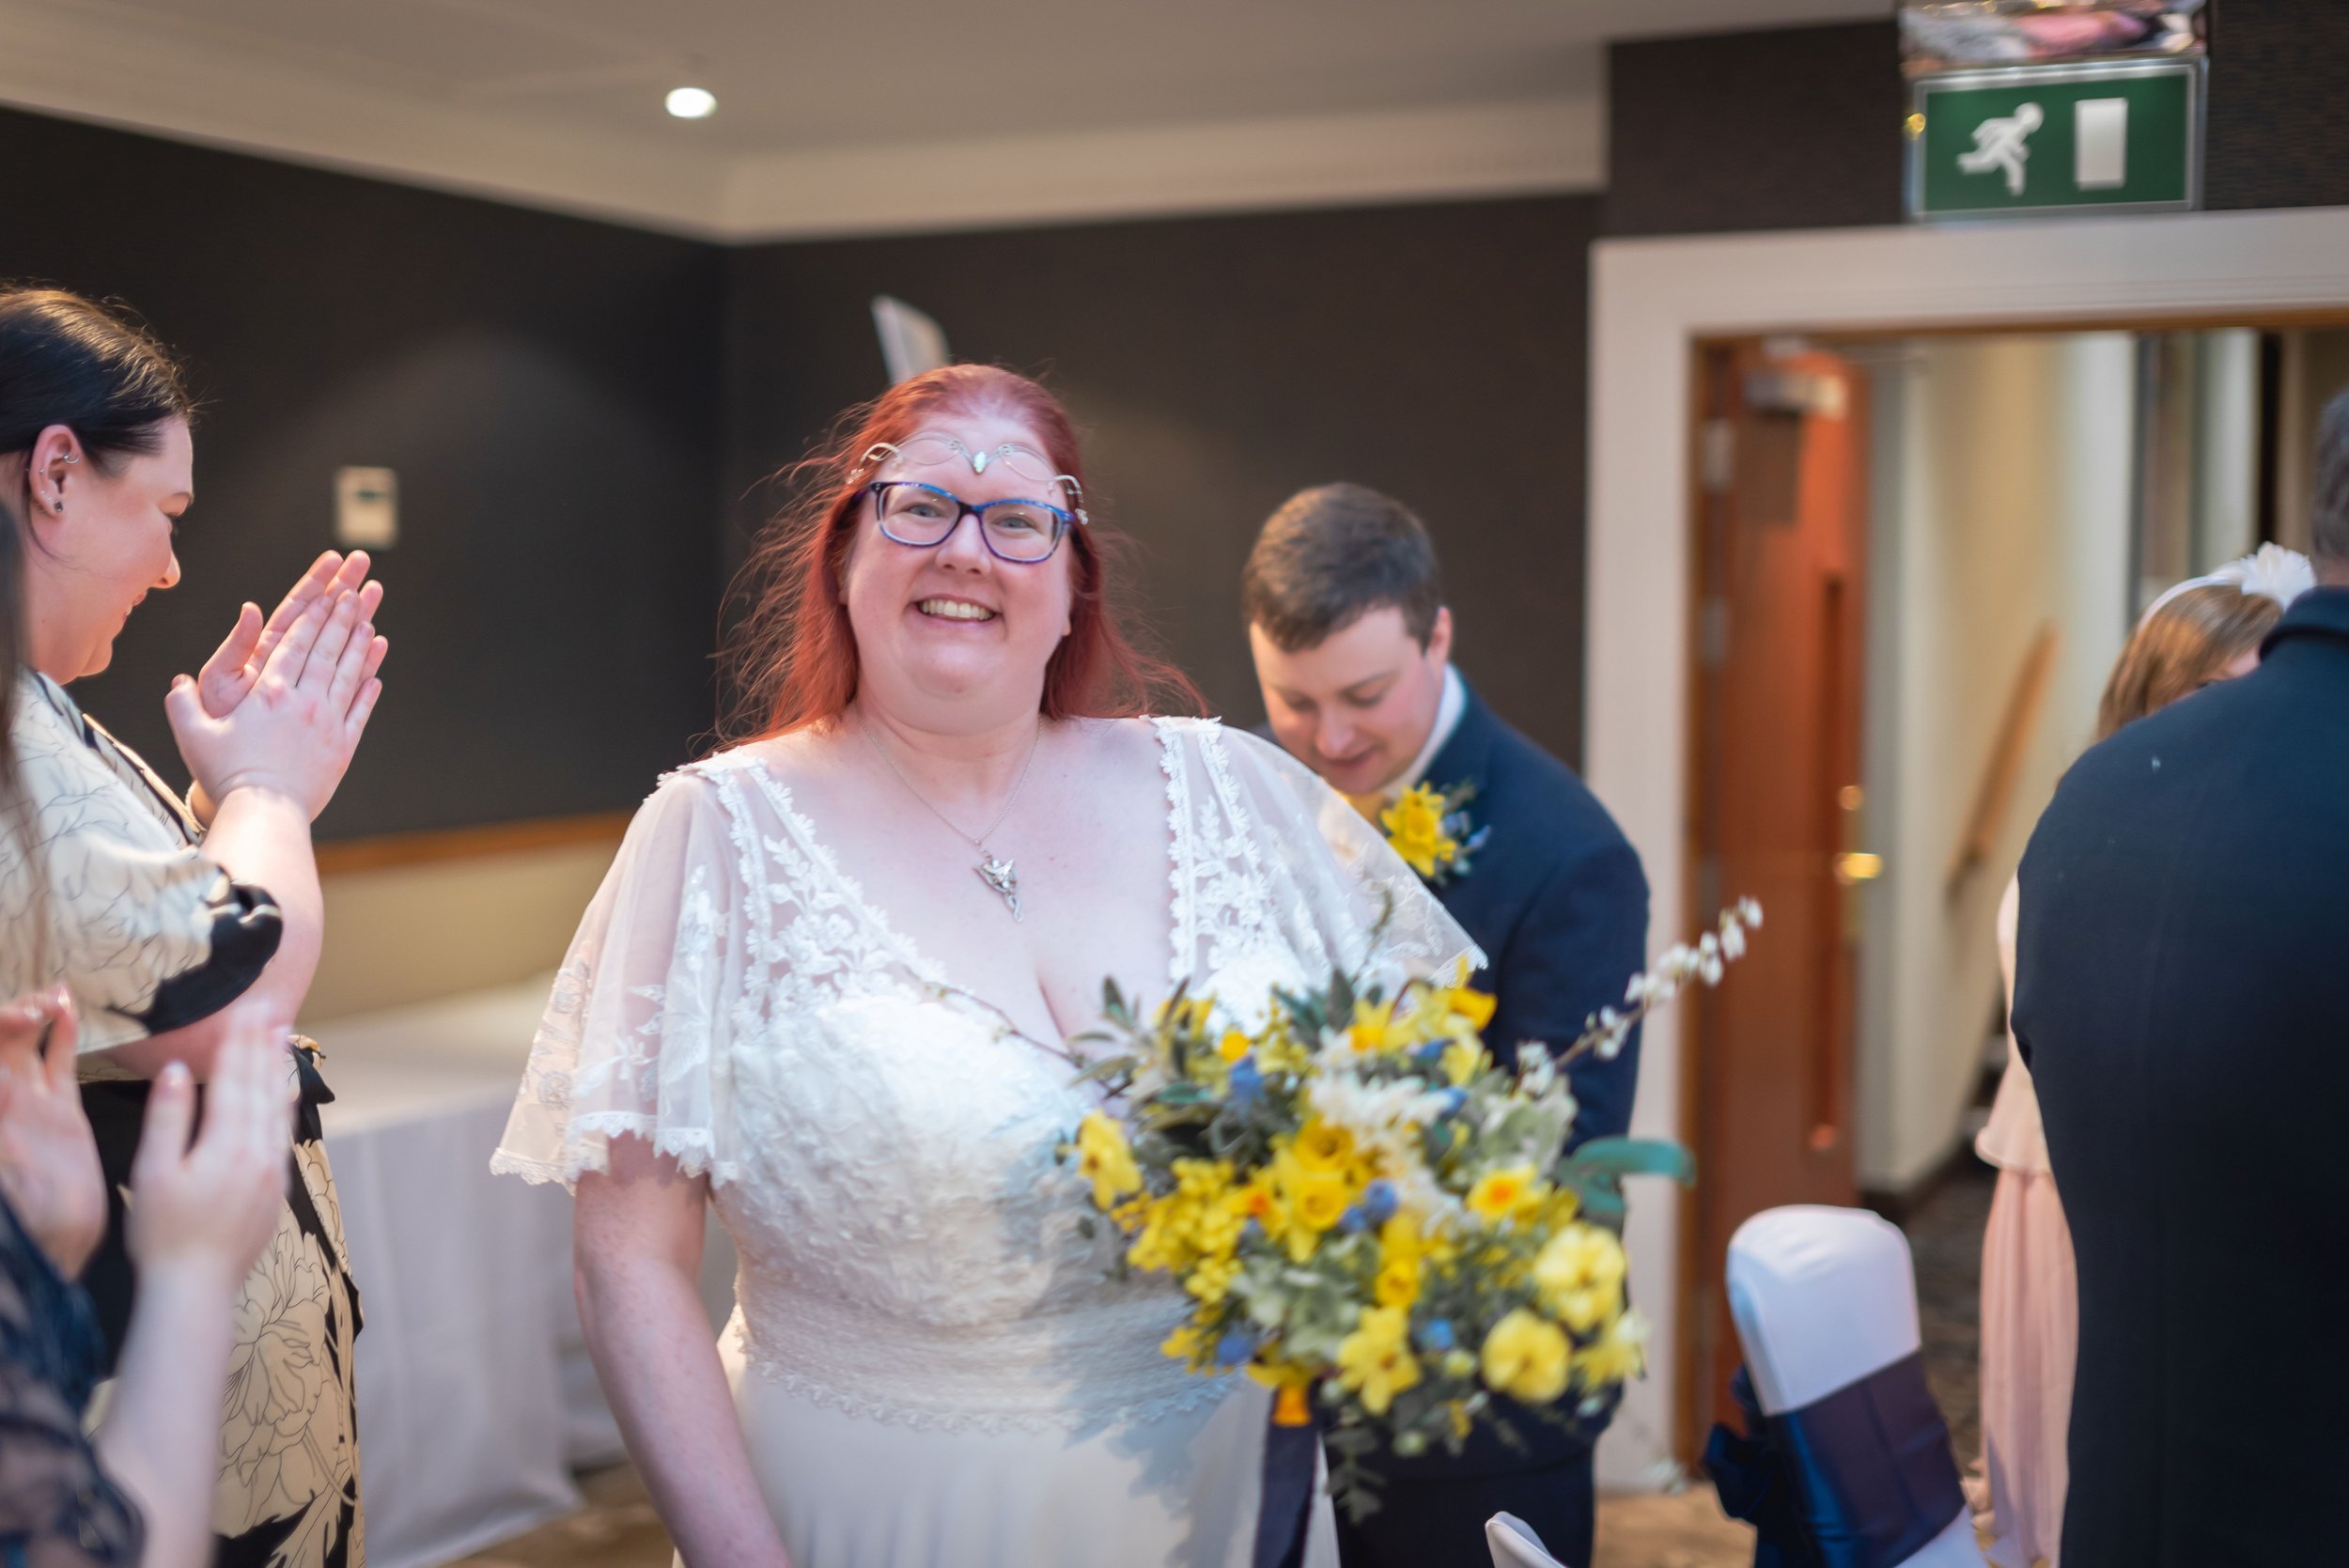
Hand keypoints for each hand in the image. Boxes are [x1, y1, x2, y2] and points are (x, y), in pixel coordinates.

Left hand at [0, 989, 107, 1279]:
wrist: (51, 1247)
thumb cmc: (21, 1218)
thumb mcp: (7, 1173)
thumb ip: (6, 1133)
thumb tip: (2, 1085)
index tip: (20, 1020)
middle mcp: (3, 1100)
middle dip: (12, 1015)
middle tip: (37, 1010)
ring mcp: (30, 1104)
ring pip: (27, 1045)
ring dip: (35, 1015)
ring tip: (53, 997)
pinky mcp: (62, 1112)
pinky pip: (58, 1063)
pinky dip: (64, 1034)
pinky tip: (68, 1010)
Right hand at [126, 1001, 292, 1291]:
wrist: (196, 1288)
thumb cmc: (164, 1232)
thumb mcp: (153, 1172)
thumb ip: (169, 1118)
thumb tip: (179, 1071)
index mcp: (227, 1144)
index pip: (235, 1080)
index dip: (239, 1042)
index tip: (245, 1009)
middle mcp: (259, 1152)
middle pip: (262, 1088)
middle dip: (263, 1046)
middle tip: (270, 1007)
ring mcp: (272, 1171)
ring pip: (279, 1109)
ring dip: (278, 1071)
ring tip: (283, 1037)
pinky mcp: (275, 1189)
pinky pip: (284, 1135)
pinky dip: (286, 1108)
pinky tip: (287, 1095)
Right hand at [166, 585, 386, 821]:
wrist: (264, 812)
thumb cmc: (224, 774)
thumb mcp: (192, 735)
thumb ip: (183, 704)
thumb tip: (179, 681)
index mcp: (270, 693)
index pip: (295, 643)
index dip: (313, 615)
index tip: (328, 593)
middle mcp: (304, 702)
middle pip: (326, 651)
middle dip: (341, 619)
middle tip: (357, 592)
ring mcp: (328, 724)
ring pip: (347, 676)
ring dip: (359, 647)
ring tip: (370, 623)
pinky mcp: (342, 748)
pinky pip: (360, 711)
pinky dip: (369, 690)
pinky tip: (377, 675)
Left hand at [196, 551, 379, 719]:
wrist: (234, 774)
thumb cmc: (220, 728)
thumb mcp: (220, 681)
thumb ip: (236, 647)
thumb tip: (251, 608)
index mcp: (265, 653)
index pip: (294, 609)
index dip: (314, 583)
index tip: (334, 559)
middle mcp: (288, 665)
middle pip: (320, 618)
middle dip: (341, 587)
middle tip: (363, 560)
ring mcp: (307, 686)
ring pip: (338, 644)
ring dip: (358, 616)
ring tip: (377, 590)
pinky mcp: (323, 710)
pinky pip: (348, 681)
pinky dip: (364, 663)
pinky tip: (378, 644)